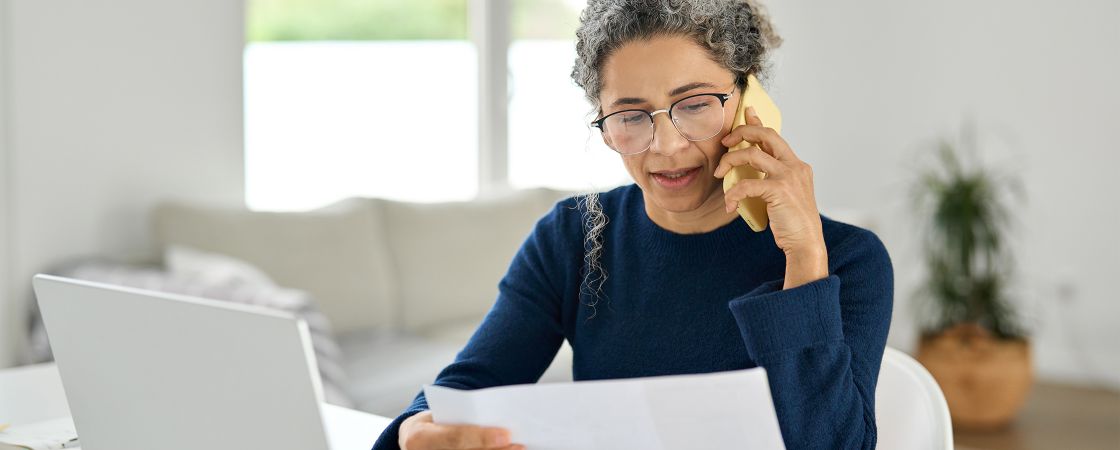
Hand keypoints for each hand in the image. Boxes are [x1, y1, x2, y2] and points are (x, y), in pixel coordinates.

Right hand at [399, 411, 522, 449]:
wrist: (413, 440)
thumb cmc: (431, 424)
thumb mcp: (438, 415)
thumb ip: (461, 418)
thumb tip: (496, 419)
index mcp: (419, 438)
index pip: (455, 438)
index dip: (482, 437)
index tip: (506, 434)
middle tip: (518, 444)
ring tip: (517, 449)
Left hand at [714, 106, 827, 286]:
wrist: (806, 243)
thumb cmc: (792, 223)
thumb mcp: (784, 196)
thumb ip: (772, 181)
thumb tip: (750, 175)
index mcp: (797, 166)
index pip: (775, 137)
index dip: (759, 122)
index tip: (747, 112)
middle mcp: (795, 166)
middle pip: (766, 135)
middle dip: (742, 132)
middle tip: (725, 142)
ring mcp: (789, 176)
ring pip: (752, 155)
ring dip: (730, 161)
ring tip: (719, 173)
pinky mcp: (780, 190)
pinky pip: (747, 184)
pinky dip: (733, 193)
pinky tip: (729, 204)